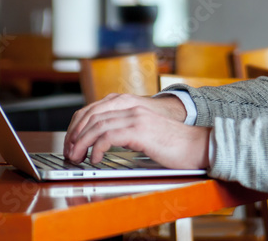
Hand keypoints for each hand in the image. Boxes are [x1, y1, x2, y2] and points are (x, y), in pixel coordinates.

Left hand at [64, 93, 209, 168]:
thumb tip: (105, 143)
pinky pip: (109, 136)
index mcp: (132, 107)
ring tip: (77, 158)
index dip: (78, 125)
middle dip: (75, 135)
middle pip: (91, 115)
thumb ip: (127, 133)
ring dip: (82, 143)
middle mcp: (132, 108)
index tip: (71, 142)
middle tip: (69, 152)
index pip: (94, 109)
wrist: (197, 146)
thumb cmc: (174, 146)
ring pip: (97, 125)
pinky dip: (97, 148)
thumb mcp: (145, 135)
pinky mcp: (140, 130)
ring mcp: (136, 117)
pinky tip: (96, 159)